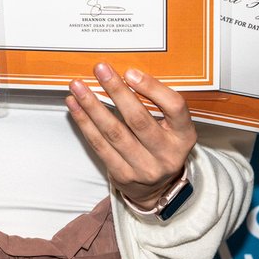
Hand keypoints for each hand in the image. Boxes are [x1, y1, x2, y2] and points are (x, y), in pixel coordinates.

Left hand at [65, 63, 195, 208]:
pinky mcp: (122, 175)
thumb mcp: (172, 126)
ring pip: (114, 132)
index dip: (152, 88)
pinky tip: (75, 106)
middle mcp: (167, 154)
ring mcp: (144, 168)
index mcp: (184, 135)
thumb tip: (126, 74)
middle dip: (116, 91)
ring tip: (78, 86)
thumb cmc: (161, 145)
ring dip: (92, 106)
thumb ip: (157, 103)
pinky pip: (99, 145)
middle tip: (100, 70)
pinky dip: (84, 122)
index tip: (130, 72)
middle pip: (138, 120)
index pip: (174, 107)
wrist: (156, 188)